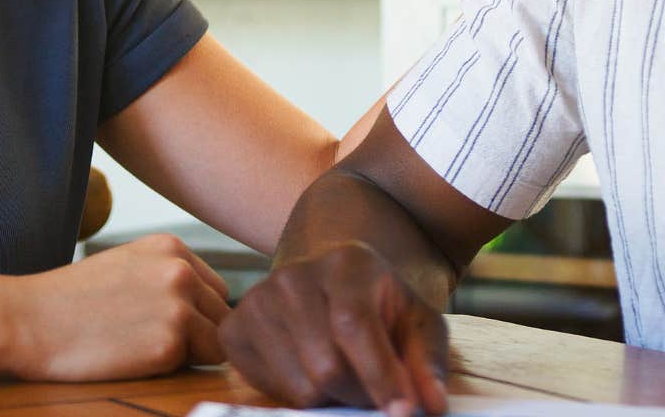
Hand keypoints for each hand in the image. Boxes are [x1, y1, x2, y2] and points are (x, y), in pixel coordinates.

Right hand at [9, 234, 229, 380]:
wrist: (27, 321)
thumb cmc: (71, 300)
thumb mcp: (127, 265)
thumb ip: (168, 275)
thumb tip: (212, 305)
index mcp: (172, 247)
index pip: (216, 290)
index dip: (196, 314)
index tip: (159, 322)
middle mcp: (181, 271)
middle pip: (222, 316)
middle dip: (197, 334)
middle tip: (148, 339)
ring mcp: (178, 307)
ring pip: (217, 344)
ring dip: (188, 354)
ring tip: (141, 347)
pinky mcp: (168, 343)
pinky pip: (193, 366)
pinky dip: (170, 369)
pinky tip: (132, 357)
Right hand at [221, 242, 448, 415]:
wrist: (329, 285)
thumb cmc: (379, 307)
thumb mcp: (415, 322)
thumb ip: (426, 360)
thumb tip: (431, 405)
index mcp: (345, 262)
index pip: (353, 325)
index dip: (379, 374)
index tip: (403, 412)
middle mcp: (293, 276)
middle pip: (325, 366)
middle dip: (359, 395)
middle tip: (376, 395)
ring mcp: (257, 301)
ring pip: (300, 386)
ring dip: (331, 399)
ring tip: (345, 377)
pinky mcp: (233, 329)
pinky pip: (269, 390)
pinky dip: (297, 396)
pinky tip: (310, 371)